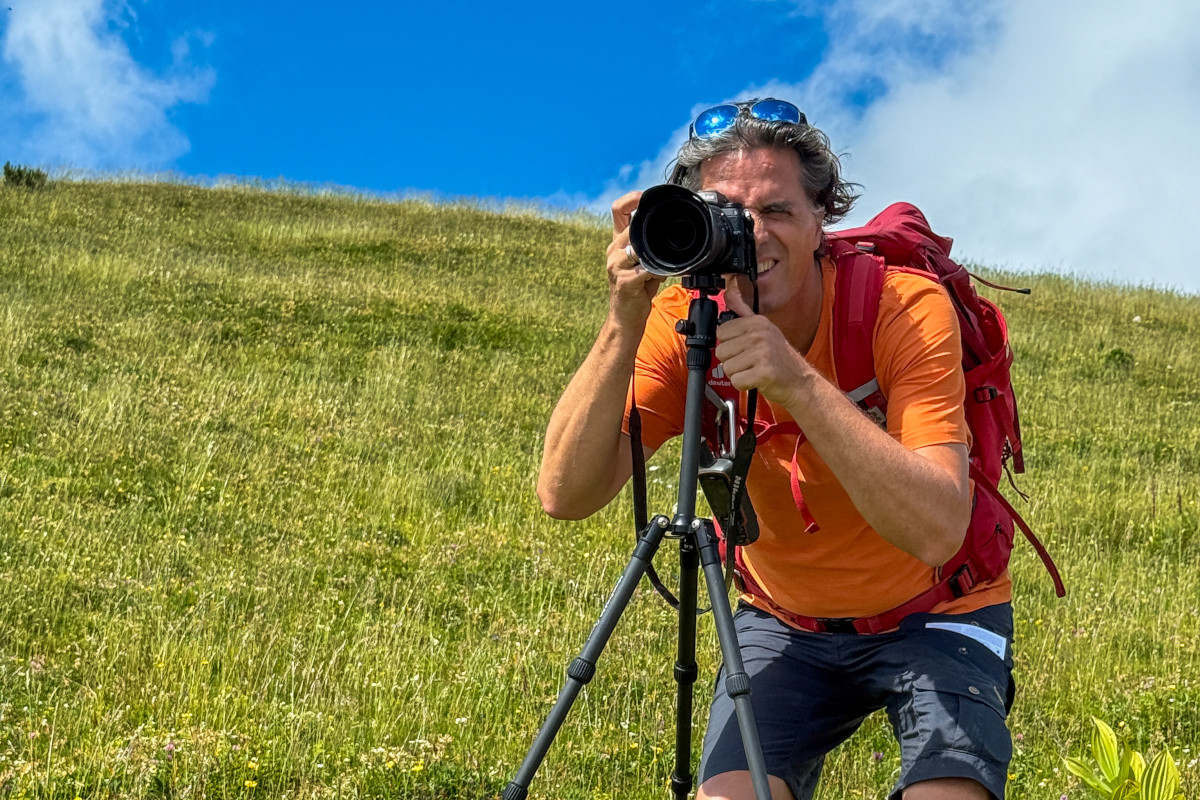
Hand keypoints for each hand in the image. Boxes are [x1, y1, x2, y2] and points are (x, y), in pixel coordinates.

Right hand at [605, 190, 661, 326]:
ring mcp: (616, 265)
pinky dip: (657, 270)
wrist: (625, 318)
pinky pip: (644, 269)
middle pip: (631, 226)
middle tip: (668, 234)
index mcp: (618, 242)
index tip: (647, 198)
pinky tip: (662, 275)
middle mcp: (614, 250)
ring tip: (664, 259)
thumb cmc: (636, 290)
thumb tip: (674, 236)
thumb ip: (651, 247)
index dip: (632, 198)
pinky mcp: (624, 281)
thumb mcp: (643, 263)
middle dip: (651, 229)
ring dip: (654, 251)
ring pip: (636, 246)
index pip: (619, 209)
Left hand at [714, 287, 807, 405]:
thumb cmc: (780, 357)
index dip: (730, 344)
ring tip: (754, 369)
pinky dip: (744, 384)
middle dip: (733, 360)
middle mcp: (759, 335)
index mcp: (757, 322)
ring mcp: (762, 353)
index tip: (744, 348)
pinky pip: (736, 381)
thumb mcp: (764, 328)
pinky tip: (756, 379)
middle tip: (750, 362)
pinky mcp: (763, 373)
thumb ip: (743, 311)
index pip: (721, 332)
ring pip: (727, 367)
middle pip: (721, 351)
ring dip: (738, 373)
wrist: (800, 380)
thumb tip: (728, 291)